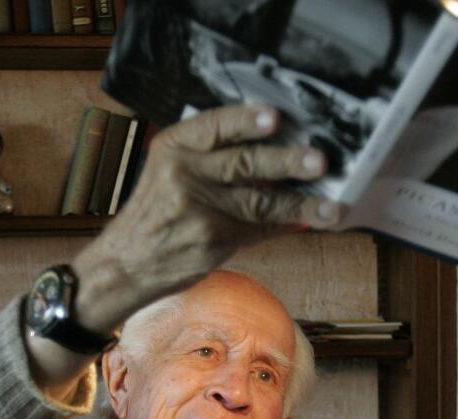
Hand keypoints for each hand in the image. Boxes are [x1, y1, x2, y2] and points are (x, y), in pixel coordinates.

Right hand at [69, 104, 342, 334]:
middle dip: (287, 162)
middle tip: (319, 161)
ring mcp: (198, 210)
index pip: (215, 125)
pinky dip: (284, 225)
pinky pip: (257, 229)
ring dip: (301, 204)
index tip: (276, 117)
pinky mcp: (211, 241)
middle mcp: (184, 174)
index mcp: (174, 147)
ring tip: (331, 206)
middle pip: (244, 163)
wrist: (125, 263)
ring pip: (260, 202)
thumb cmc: (155, 212)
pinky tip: (307, 222)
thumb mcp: (169, 171)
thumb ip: (210, 157)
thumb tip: (276, 148)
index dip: (247, 121)